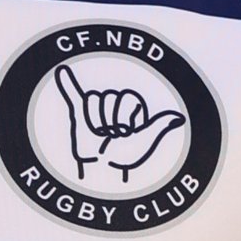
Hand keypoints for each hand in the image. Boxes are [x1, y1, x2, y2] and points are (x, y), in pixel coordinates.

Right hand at [54, 62, 188, 184]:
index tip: (125, 133)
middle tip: (110, 136)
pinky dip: (66, 82)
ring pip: (91, 100)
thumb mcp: (143, 140)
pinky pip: (72, 93)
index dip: (123, 117)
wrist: (101, 171)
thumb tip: (179, 117)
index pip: (123, 97)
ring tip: (98, 134)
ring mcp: (94, 107)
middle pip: (107, 98)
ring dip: (94, 121)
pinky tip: (61, 69)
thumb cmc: (124, 156)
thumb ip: (159, 126)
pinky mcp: (78, 112)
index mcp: (129, 104)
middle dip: (108, 121)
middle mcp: (112, 102)